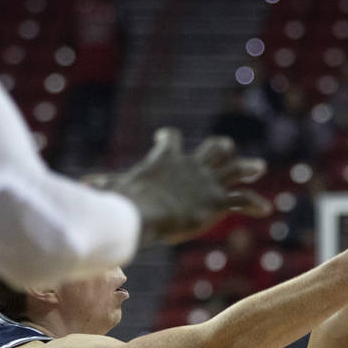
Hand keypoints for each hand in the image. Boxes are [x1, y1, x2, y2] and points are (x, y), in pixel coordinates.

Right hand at [107, 128, 270, 246]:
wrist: (143, 212)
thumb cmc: (123, 200)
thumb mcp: (111, 189)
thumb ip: (100, 186)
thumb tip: (82, 185)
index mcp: (166, 159)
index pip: (170, 140)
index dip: (168, 137)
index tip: (164, 135)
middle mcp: (191, 165)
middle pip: (213, 149)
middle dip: (221, 149)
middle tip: (226, 148)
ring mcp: (207, 181)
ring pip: (234, 169)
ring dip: (247, 167)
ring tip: (258, 167)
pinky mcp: (217, 200)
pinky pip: (242, 200)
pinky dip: (255, 204)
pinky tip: (265, 210)